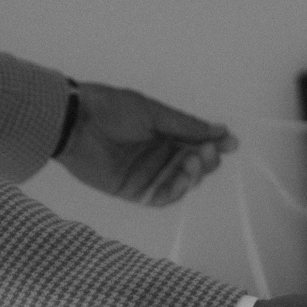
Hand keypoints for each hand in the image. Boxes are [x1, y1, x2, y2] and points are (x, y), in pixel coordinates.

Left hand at [57, 80, 236, 206]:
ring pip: (182, 182)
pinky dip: (178, 190)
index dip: (214, 144)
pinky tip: (184, 176)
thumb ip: (187, 126)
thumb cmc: (113, 109)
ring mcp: (147, 174)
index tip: (230, 143)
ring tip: (194, 160)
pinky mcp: (135, 191)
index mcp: (163, 133)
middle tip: (208, 151)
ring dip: (194, 174)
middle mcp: (158, 155)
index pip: (196, 143)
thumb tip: (222, 131)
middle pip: (193, 165)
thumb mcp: (155, 113)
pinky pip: (163, 197)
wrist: (76, 122)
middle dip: (207, 159)